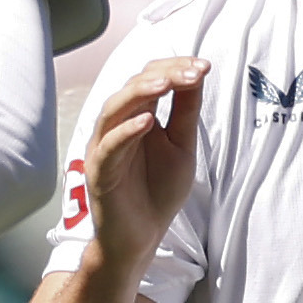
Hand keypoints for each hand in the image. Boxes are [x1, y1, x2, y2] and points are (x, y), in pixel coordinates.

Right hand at [80, 57, 207, 270]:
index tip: (204, 66)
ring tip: (167, 83)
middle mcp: (117, 125)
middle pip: (133, 86)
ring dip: (141, 93)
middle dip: (164, 75)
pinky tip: (146, 122)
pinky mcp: (98, 171)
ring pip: (115, 109)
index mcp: (136, 115)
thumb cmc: (157, 191)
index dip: (175, 68)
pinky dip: (126, 132)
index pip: (150, 78)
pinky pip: (109, 147)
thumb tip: (198, 73)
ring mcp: (105, 146)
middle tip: (194, 71)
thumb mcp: (181, 145)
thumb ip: (185, 112)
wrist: (141, 237)